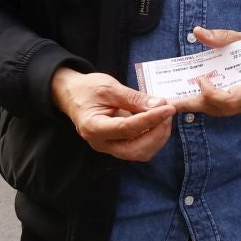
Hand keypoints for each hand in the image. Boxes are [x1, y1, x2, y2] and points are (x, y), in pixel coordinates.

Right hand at [50, 67, 174, 162]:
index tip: (168, 108)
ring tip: (164, 115)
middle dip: (156, 133)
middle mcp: (101, 143)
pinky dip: (154, 137)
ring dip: (158, 137)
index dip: (150, 119)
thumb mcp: (110, 87)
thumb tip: (160, 104)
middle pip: (135, 150)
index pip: (126, 129)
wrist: (72, 94)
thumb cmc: (87, 89)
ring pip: (140, 153)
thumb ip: (134, 97)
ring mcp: (110, 146)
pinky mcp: (118, 145)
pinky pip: (140, 148)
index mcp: (93, 127)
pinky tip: (158, 121)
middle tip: (167, 112)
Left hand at [168, 28, 240, 117]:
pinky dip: (213, 104)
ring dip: (202, 106)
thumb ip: (224, 37)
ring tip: (181, 99)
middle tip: (171, 101)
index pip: (229, 99)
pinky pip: (229, 108)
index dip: (211, 94)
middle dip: (194, 105)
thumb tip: (198, 32)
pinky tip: (200, 96)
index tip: (201, 79)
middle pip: (220, 109)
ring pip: (223, 111)